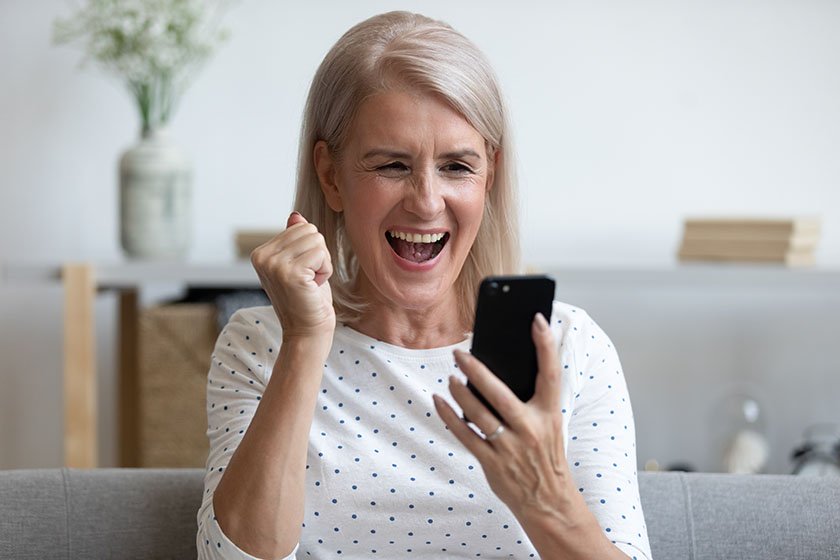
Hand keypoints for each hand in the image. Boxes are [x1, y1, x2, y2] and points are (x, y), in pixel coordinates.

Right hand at [250, 212, 335, 339]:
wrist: (307, 331)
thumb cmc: (307, 298)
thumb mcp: (300, 264)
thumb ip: (294, 240)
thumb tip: (295, 215)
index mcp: (261, 252)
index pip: (300, 227)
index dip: (311, 250)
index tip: (303, 273)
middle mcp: (262, 256)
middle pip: (309, 230)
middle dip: (318, 254)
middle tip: (309, 279)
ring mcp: (274, 264)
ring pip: (317, 240)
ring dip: (322, 263)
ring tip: (310, 283)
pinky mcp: (291, 273)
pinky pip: (322, 254)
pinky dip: (326, 270)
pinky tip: (314, 286)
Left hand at [433, 313, 579, 522]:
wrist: (550, 502)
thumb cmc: (546, 455)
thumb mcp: (549, 424)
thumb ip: (531, 400)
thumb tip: (497, 368)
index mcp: (550, 414)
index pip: (550, 373)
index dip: (546, 345)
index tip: (536, 319)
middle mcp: (531, 429)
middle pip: (500, 393)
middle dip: (478, 370)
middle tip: (459, 353)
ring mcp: (511, 448)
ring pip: (479, 414)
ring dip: (460, 393)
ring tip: (450, 377)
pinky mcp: (493, 463)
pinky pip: (465, 435)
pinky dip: (449, 416)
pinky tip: (439, 401)